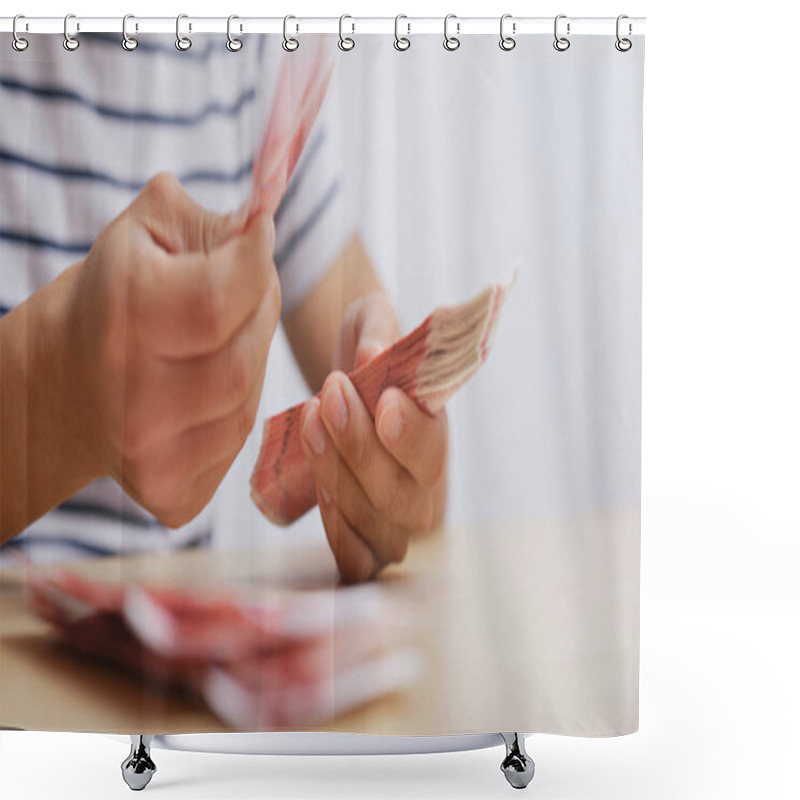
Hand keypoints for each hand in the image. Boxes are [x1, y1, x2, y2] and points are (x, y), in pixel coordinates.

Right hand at [66, 172, 279, 527]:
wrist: (60, 387)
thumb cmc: (112, 299)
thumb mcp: (146, 235)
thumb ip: (213, 223)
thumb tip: (270, 221)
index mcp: (124, 319)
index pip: (226, 297)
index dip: (256, 261)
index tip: (258, 238)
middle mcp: (133, 400)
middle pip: (246, 358)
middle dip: (256, 316)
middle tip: (235, 295)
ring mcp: (150, 458)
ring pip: (248, 405)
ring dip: (246, 367)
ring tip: (212, 346)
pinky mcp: (171, 495)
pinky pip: (236, 446)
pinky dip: (229, 413)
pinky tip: (199, 395)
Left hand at [298, 292, 447, 583]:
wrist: (340, 383)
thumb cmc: (363, 352)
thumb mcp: (371, 322)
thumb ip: (377, 332)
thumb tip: (372, 353)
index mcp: (435, 431)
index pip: (434, 446)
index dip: (412, 433)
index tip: (385, 401)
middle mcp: (422, 483)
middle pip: (405, 496)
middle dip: (361, 450)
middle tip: (330, 395)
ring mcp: (393, 517)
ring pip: (379, 529)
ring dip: (340, 482)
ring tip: (311, 424)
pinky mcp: (362, 539)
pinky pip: (357, 561)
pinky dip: (337, 533)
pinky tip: (317, 488)